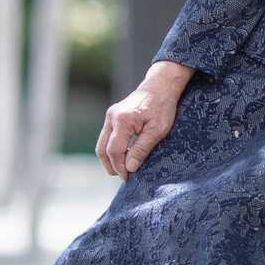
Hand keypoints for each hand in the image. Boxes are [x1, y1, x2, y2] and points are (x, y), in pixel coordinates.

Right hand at [99, 61, 194, 176]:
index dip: (119, 167)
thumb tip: (130, 167)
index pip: (114, 150)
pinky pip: (107, 137)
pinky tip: (124, 156)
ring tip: (123, 170)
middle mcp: (112, 117)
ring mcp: (110, 116)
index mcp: (122, 120)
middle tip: (123, 177)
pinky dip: (112, 149)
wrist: (160, 86)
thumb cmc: (162, 106)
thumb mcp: (157, 130)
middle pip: (102, 149)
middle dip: (111, 166)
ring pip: (102, 144)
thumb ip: (142, 149)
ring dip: (110, 159)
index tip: (127, 178)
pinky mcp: (113, 117)